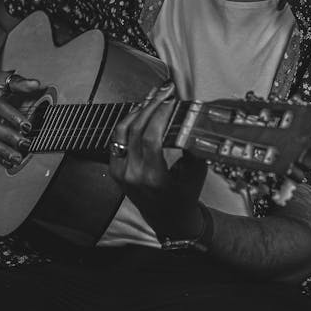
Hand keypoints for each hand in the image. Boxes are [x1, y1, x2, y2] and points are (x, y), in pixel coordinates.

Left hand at [107, 80, 207, 237]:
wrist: (169, 219)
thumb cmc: (184, 197)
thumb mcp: (196, 172)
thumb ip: (192, 146)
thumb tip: (191, 117)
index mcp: (153, 178)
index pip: (151, 137)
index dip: (161, 114)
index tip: (173, 101)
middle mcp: (133, 175)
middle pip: (136, 129)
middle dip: (152, 105)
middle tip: (165, 91)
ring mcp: (120, 172)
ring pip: (122, 131)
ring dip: (138, 109)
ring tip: (152, 96)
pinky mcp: (115, 169)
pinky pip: (117, 139)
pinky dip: (128, 122)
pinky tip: (140, 110)